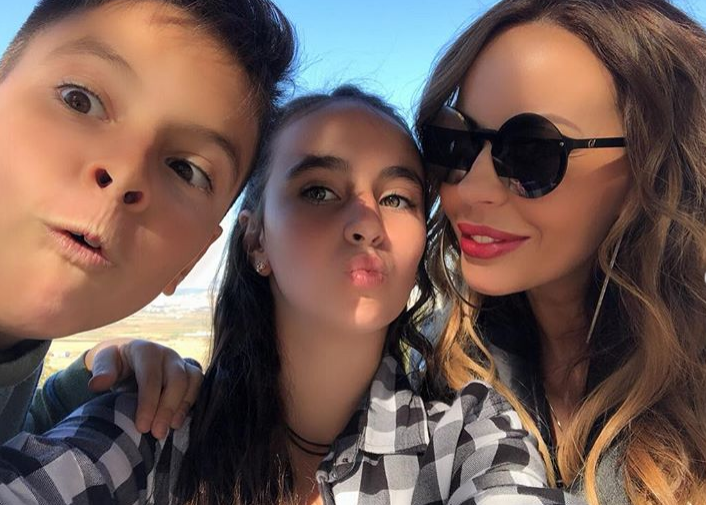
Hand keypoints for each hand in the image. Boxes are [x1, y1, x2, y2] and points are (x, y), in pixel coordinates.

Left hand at [84, 338, 202, 438]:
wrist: (127, 356)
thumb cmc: (115, 362)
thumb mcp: (103, 362)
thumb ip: (102, 371)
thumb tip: (97, 384)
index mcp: (146, 350)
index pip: (151, 376)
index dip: (149, 402)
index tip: (142, 427)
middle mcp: (168, 354)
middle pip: (176, 379)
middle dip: (168, 408)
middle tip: (157, 433)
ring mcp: (181, 362)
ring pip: (192, 381)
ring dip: (183, 406)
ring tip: (171, 428)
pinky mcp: (189, 373)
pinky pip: (198, 385)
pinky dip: (191, 403)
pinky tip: (178, 421)